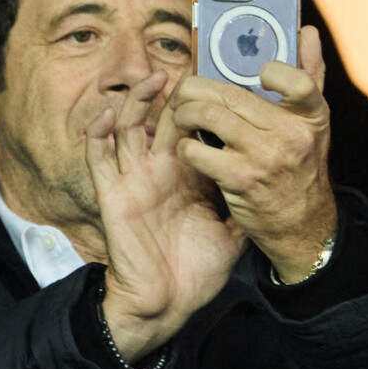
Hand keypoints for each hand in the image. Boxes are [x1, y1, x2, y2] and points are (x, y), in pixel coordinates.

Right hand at [85, 71, 245, 361]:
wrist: (168, 301)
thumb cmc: (196, 267)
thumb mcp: (231, 231)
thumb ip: (243, 204)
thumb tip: (269, 184)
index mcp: (188, 174)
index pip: (193, 128)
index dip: (202, 104)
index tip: (216, 77)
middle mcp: (160, 168)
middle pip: (164, 118)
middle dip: (174, 93)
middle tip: (189, 67)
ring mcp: (135, 177)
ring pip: (129, 127)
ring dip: (136, 101)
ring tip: (154, 79)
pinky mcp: (112, 193)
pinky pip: (100, 158)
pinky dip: (99, 135)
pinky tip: (107, 115)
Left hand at [171, 26, 336, 282]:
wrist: (301, 223)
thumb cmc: (299, 164)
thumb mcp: (311, 123)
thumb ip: (309, 76)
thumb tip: (307, 31)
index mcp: (309, 116)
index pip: (298, 82)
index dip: (274, 72)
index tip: (257, 71)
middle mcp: (290, 135)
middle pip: (230, 95)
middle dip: (195, 88)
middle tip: (184, 90)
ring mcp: (265, 158)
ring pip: (209, 116)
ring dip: (184, 112)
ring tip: (181, 115)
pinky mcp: (241, 180)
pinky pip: (198, 151)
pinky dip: (185, 145)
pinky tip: (187, 146)